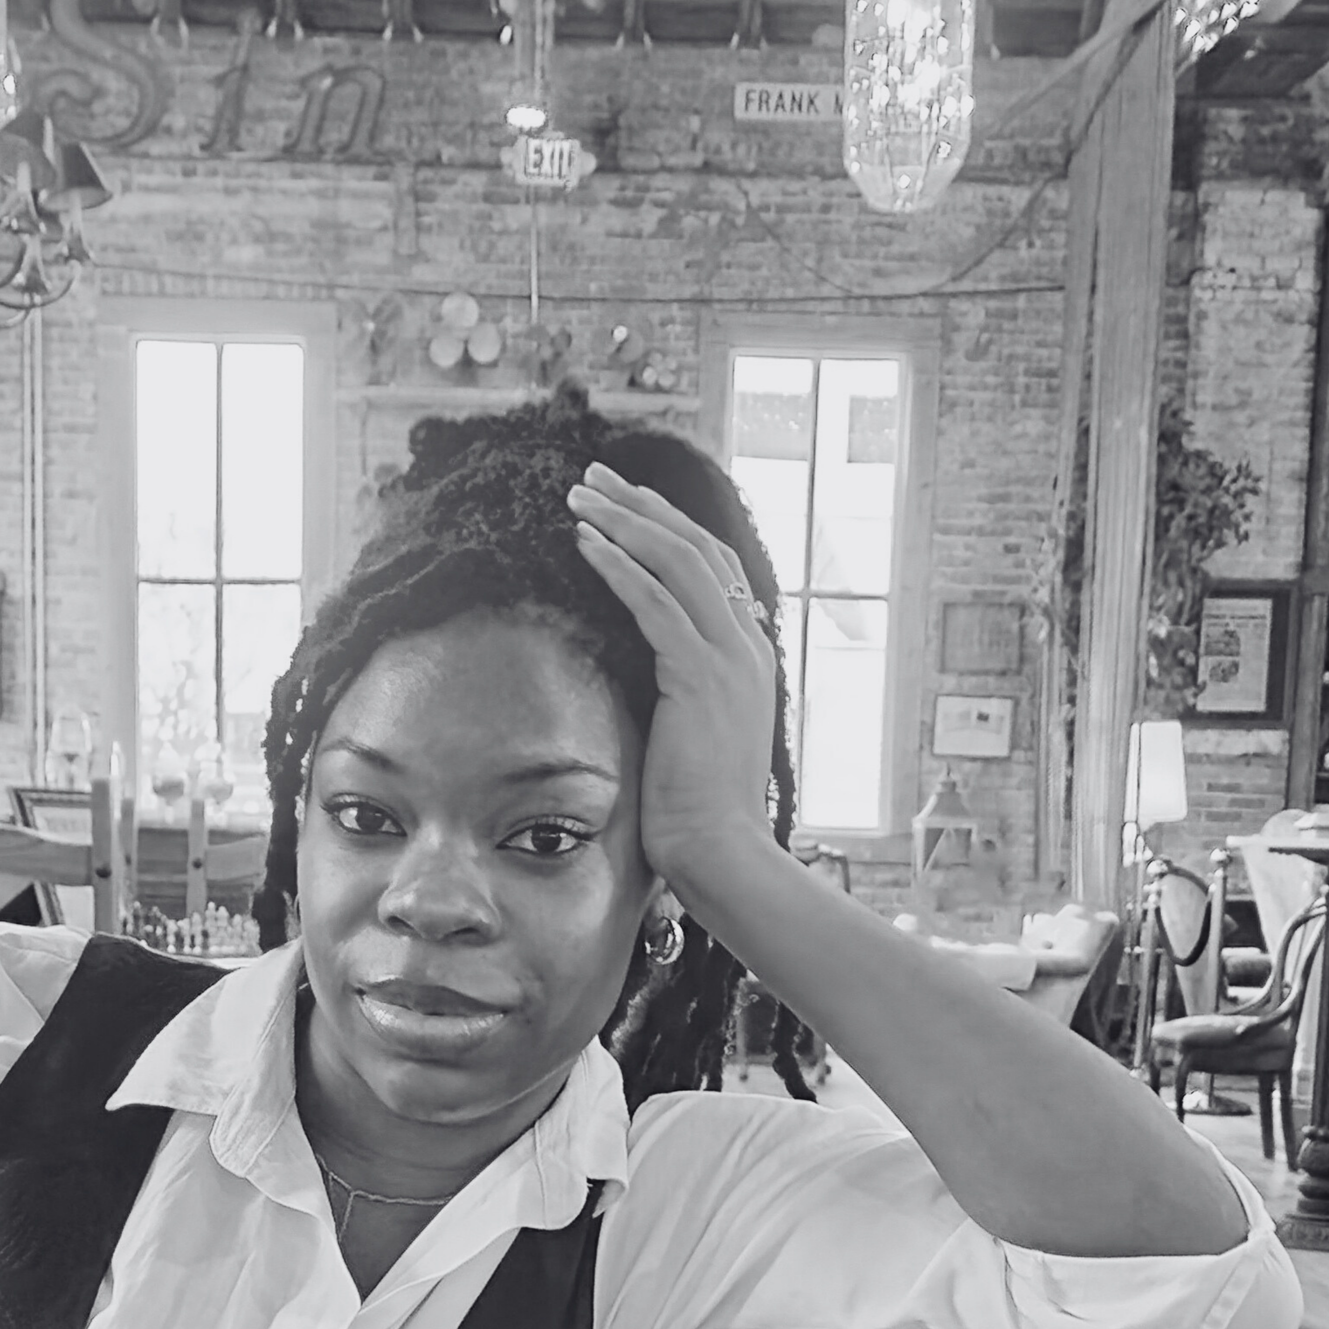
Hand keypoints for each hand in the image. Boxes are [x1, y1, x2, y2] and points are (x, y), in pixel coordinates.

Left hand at [567, 463, 782, 910]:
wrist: (725, 852)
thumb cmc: (701, 813)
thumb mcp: (693, 739)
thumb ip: (679, 698)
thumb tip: (645, 686)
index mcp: (749, 657)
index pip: (714, 570)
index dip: (671, 528)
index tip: (628, 503)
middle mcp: (747, 646)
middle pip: (697, 548)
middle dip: (642, 505)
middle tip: (595, 475)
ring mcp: (730, 657)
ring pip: (676, 561)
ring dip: (623, 520)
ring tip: (578, 494)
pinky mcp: (700, 676)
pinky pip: (655, 603)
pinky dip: (618, 565)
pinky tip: (585, 541)